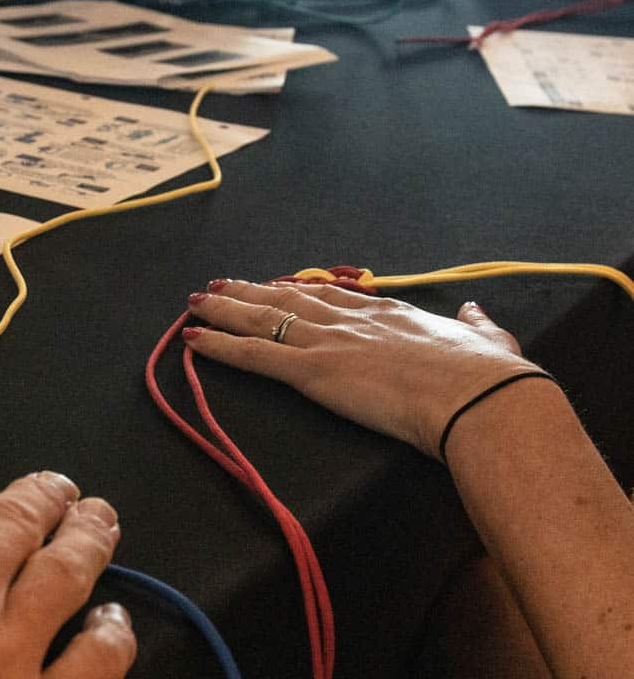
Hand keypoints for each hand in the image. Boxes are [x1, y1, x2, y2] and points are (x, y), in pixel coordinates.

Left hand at [182, 280, 541, 458]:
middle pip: (287, 298)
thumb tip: (477, 313)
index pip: (334, 297)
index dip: (300, 291)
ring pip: (261, 319)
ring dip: (223, 311)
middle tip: (220, 286)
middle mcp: (351, 320)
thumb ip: (478, 326)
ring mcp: (328, 342)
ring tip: (195, 303)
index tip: (279, 285)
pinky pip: (253, 355)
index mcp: (391, 313)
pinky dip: (219, 346)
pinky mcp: (312, 371)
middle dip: (251, 292)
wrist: (479, 396)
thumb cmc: (489, 379)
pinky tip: (193, 341)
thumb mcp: (488, 342)